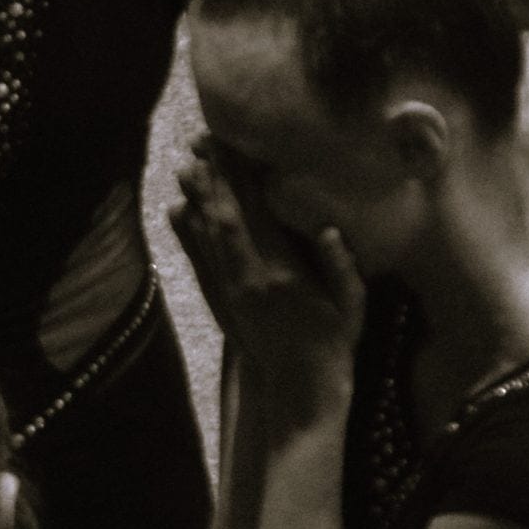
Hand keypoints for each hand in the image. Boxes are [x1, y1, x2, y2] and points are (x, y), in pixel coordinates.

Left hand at [170, 141, 363, 404]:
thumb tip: (326, 228)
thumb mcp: (352, 305)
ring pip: (205, 236)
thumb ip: (340, 266)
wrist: (299, 388)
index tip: (232, 146)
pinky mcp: (218, 301)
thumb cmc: (333, 343)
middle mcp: (246, 278)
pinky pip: (197, 260)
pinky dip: (185, 233)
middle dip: (212, 177)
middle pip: (222, 217)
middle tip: (201, 141)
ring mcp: (228, 290)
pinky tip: (176, 209)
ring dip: (195, 198)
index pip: (255, 215)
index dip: (240, 179)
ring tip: (186, 163)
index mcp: (281, 273)